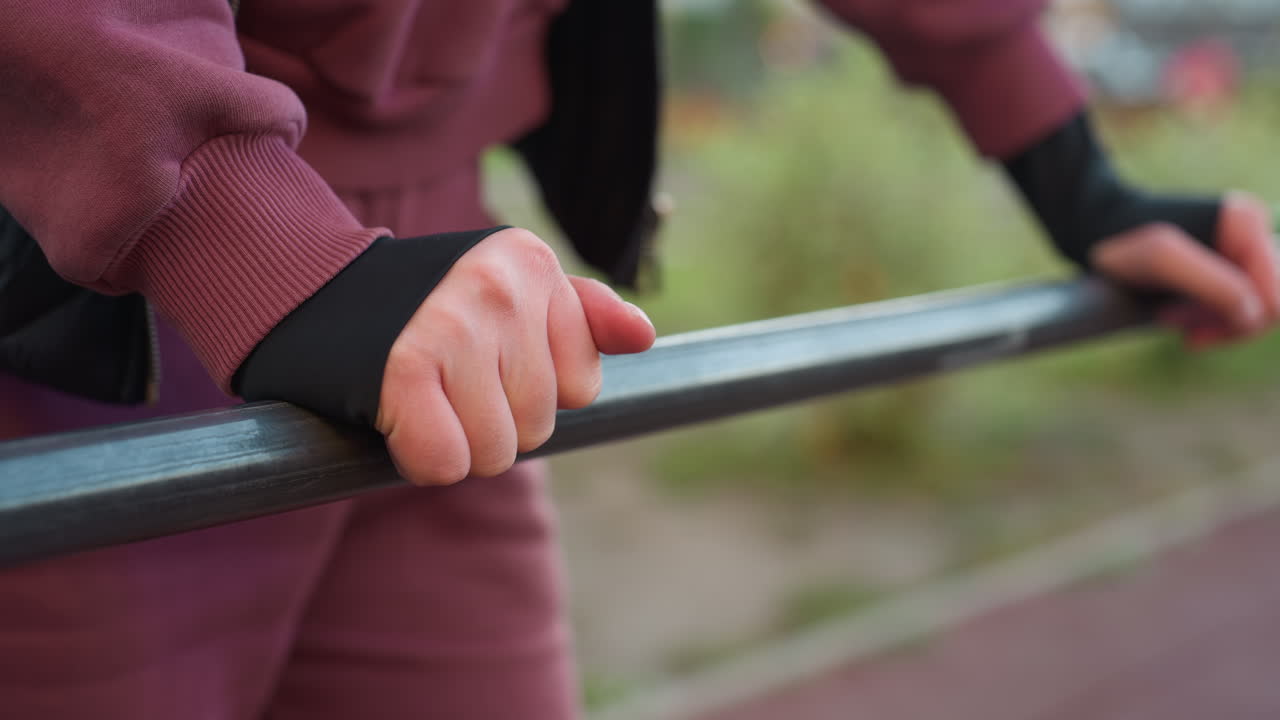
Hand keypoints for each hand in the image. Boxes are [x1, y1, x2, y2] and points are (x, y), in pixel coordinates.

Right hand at [373, 228, 654, 485]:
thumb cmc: (422, 308)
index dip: (529, 390)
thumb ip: (580, 316)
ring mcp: (453, 324)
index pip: (581, 386)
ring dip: (457, 444)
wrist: (309, 295)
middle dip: (492, 421)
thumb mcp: (507, 289)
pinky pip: (446, 464)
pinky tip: (397, 418)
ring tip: (423, 397)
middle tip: (445, 382)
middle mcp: (499, 285)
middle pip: (539, 426)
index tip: (483, 359)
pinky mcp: (404, 368)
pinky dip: (420, 459)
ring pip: (497, 453)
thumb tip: (644, 337)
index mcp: (532, 261)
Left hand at [1090, 191, 1279, 348]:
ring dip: (1214, 322)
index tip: (1190, 329)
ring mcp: (1241, 248)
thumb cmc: (1122, 241)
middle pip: (1271, 305)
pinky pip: (1236, 303)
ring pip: (1253, 308)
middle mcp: (1253, 232)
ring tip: (1168, 318)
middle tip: (1173, 323)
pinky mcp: (1226, 262)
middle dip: (1226, 324)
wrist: (1095, 228)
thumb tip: (1254, 313)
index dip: (1239, 324)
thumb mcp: (1163, 262)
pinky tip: (1176, 318)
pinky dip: (1209, 318)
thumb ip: (1215, 286)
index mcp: (1248, 225)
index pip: (1275, 298)